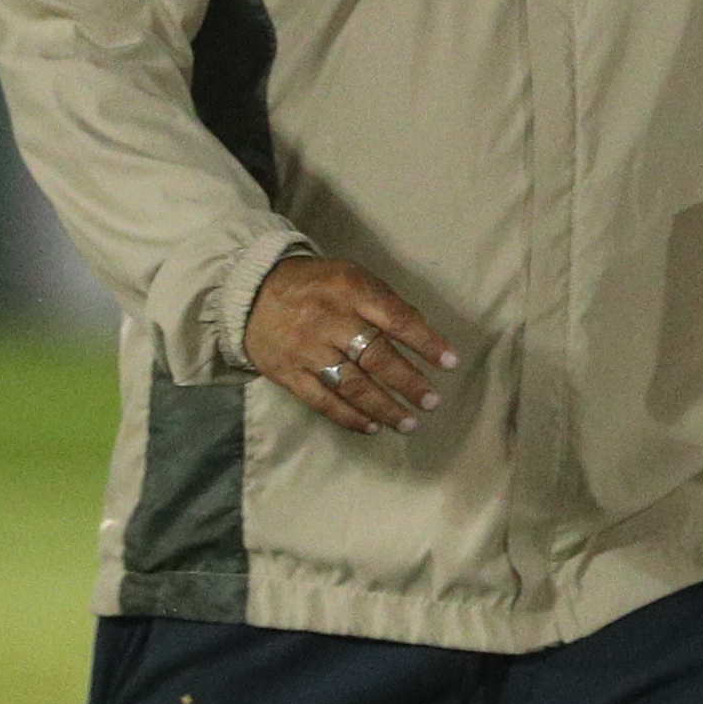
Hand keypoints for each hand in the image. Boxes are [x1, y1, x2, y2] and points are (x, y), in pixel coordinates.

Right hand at [244, 253, 455, 434]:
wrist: (251, 292)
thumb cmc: (317, 285)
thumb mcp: (351, 276)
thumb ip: (383, 303)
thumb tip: (421, 336)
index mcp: (351, 290)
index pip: (396, 318)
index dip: (426, 341)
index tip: (450, 362)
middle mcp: (330, 321)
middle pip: (376, 356)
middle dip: (408, 382)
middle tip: (432, 402)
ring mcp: (307, 350)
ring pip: (351, 384)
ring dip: (384, 407)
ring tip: (409, 422)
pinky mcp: (289, 373)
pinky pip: (322, 400)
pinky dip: (349, 416)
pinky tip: (372, 427)